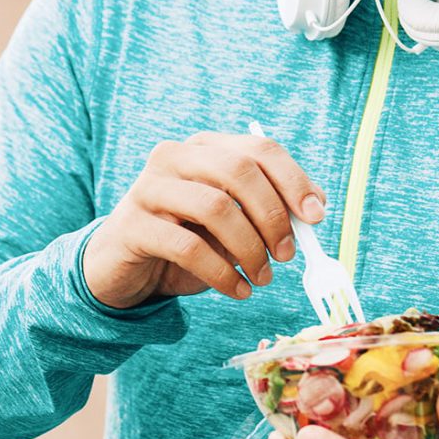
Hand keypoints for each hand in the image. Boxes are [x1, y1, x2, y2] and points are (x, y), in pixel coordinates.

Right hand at [83, 130, 325, 310]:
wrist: (122, 268)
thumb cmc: (184, 241)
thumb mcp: (229, 223)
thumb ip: (265, 211)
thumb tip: (313, 214)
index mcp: (203, 148)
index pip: (259, 149)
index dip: (293, 181)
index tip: (316, 217)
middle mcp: (173, 158)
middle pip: (238, 171)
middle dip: (272, 215)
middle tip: (287, 254)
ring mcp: (148, 188)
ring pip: (215, 207)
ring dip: (250, 248)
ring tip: (262, 278)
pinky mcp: (132, 225)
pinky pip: (189, 248)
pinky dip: (223, 273)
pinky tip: (238, 289)